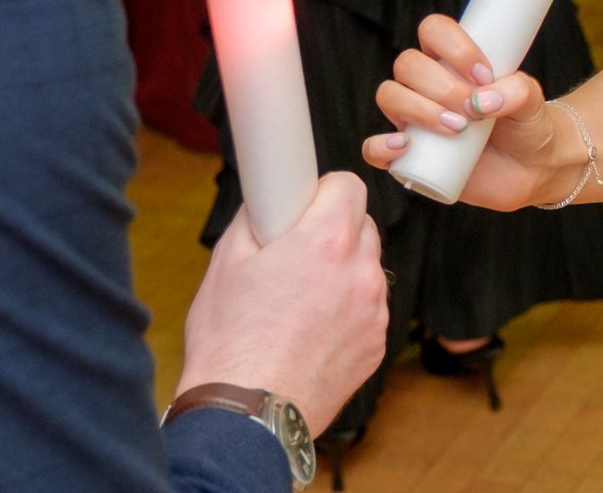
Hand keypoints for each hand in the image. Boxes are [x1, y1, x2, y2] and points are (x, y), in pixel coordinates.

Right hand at [175, 173, 387, 435]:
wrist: (247, 416)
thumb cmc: (231, 343)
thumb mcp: (226, 262)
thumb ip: (256, 218)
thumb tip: (268, 201)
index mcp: (327, 242)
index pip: (349, 186)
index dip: (324, 191)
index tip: (307, 203)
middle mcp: (361, 273)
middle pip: (362, 226)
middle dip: (333, 231)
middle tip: (295, 253)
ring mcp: (374, 313)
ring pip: (367, 269)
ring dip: (343, 272)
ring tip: (300, 299)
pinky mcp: (376, 346)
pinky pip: (368, 310)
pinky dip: (347, 311)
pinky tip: (310, 331)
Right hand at [362, 14, 570, 212]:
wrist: (531, 168)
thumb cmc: (528, 124)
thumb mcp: (532, 101)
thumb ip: (517, 91)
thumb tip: (483, 101)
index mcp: (451, 59)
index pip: (433, 30)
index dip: (454, 47)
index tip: (485, 75)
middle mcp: (426, 84)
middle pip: (408, 64)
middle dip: (441, 86)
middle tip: (474, 111)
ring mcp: (413, 118)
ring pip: (389, 96)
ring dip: (418, 109)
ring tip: (457, 129)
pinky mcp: (408, 156)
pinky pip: (373, 148)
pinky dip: (381, 146)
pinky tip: (405, 146)